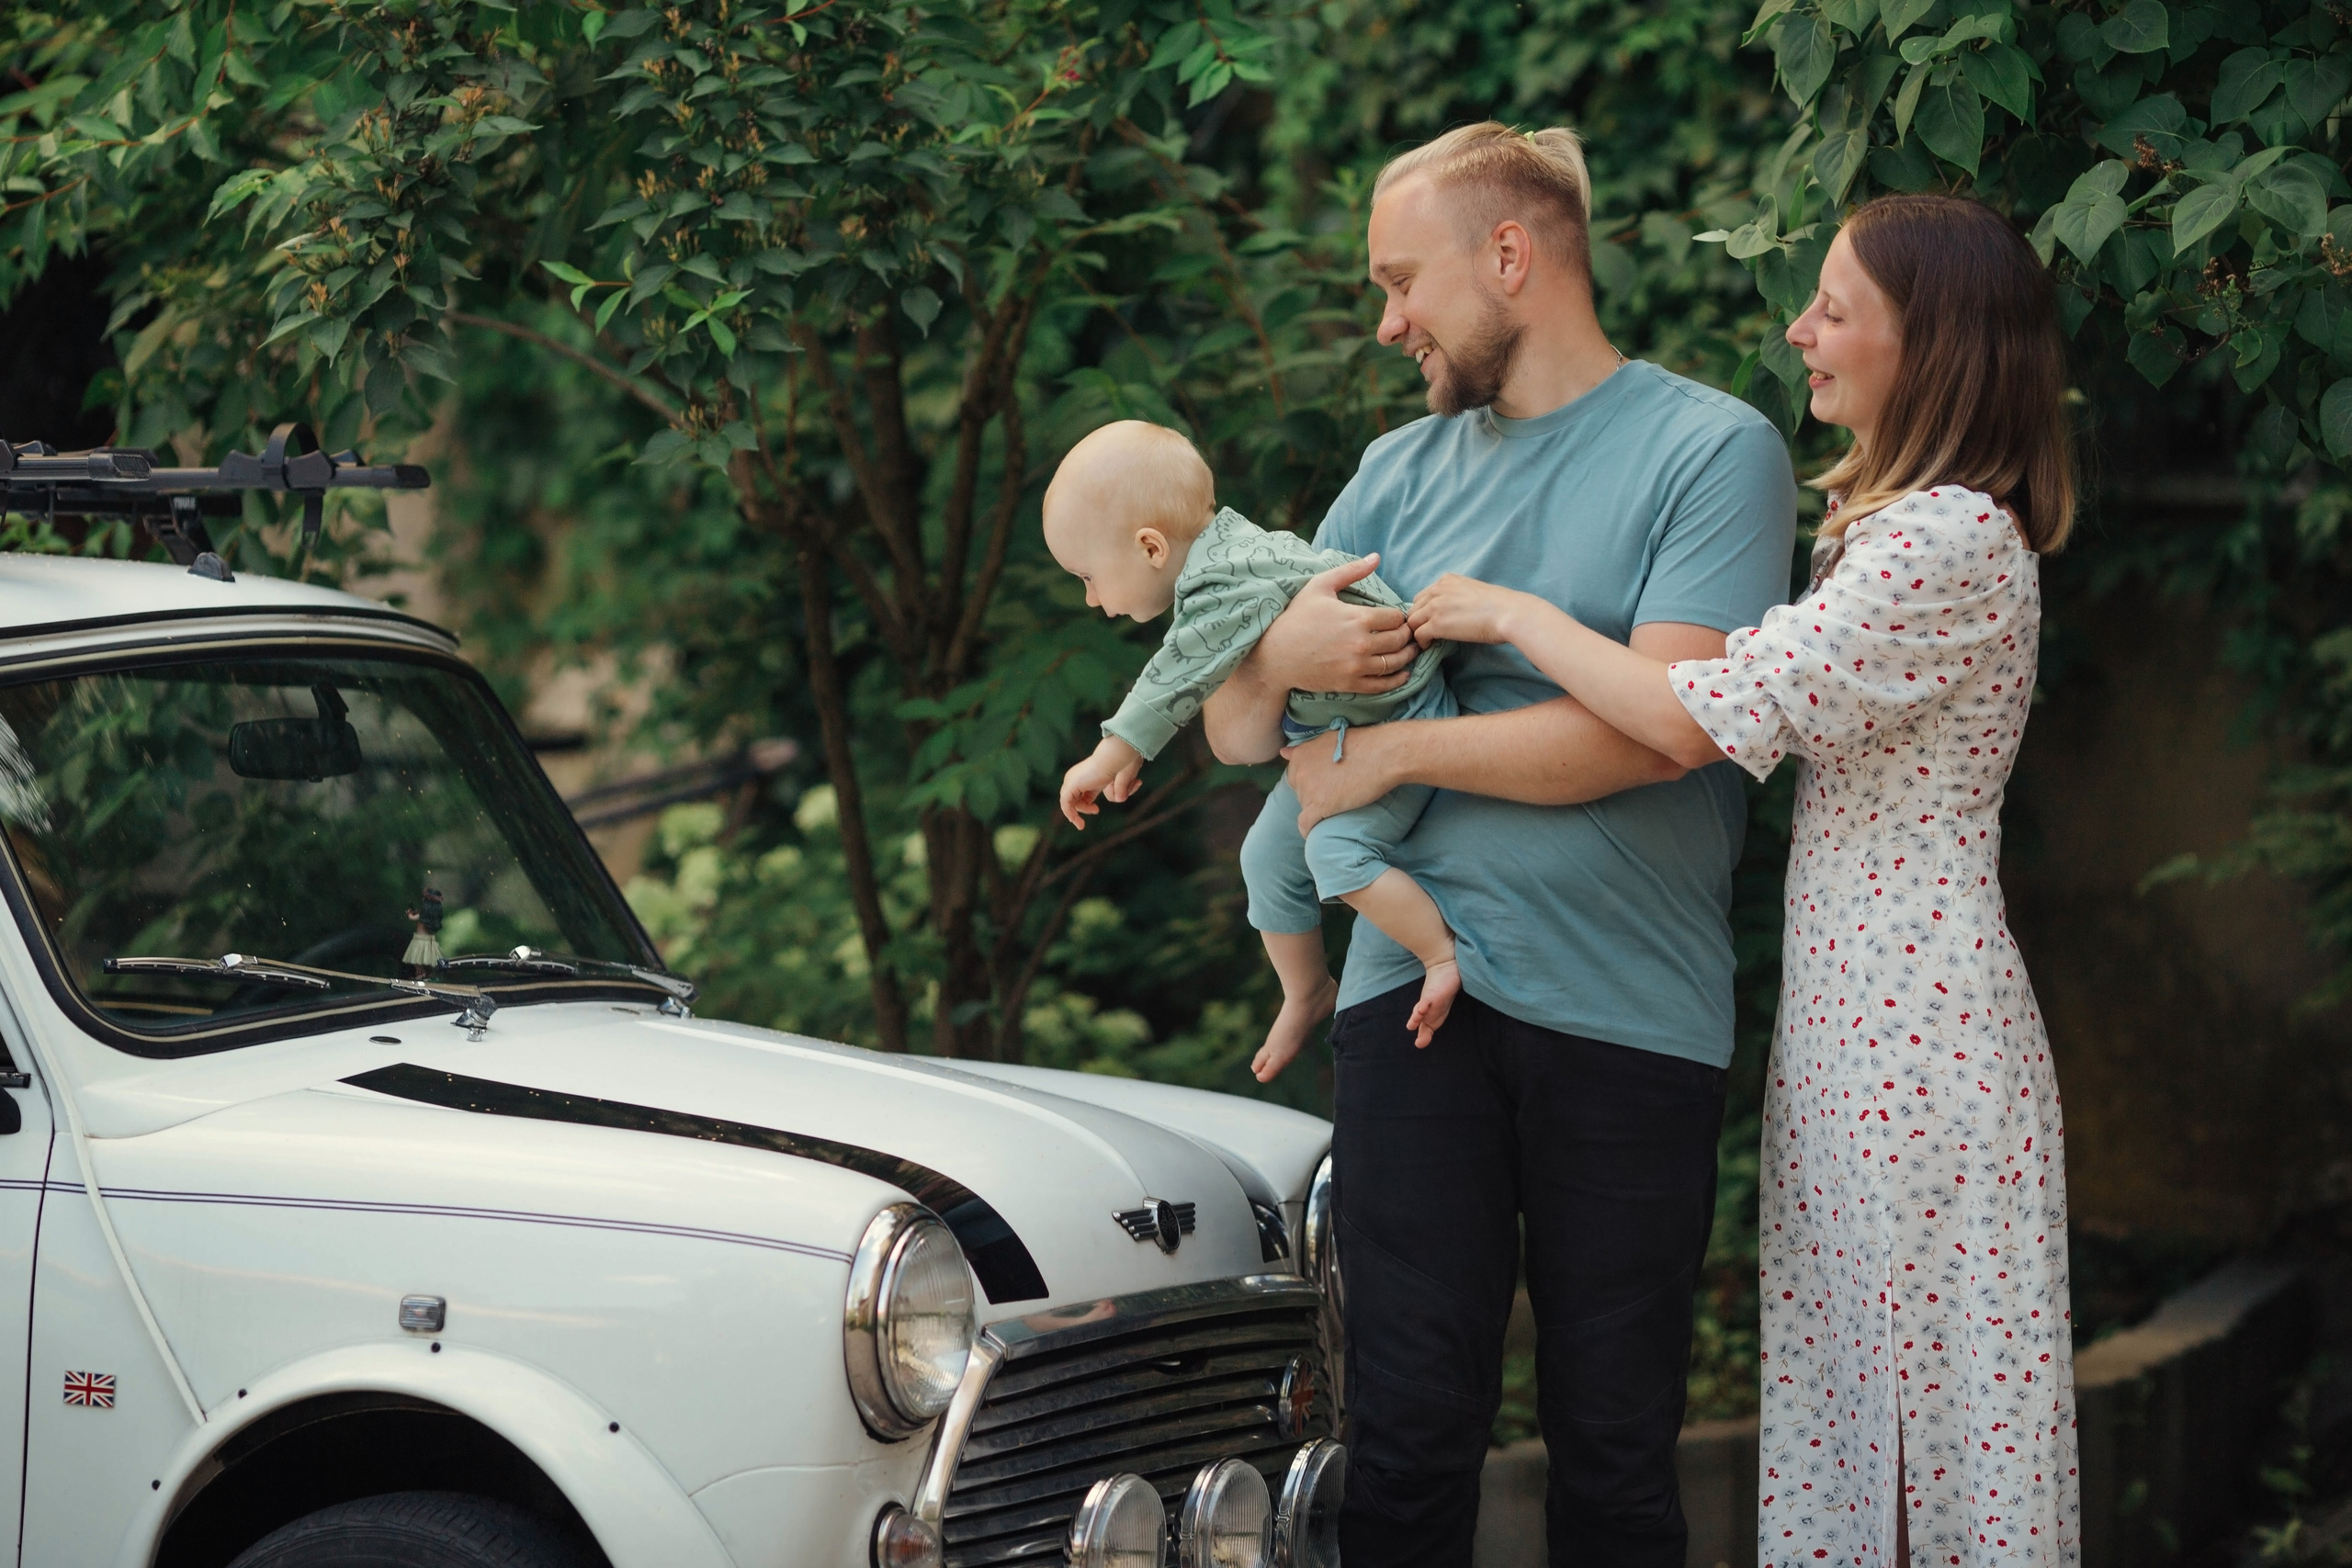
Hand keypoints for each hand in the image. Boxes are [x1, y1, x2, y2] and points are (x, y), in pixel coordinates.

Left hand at [1059, 736, 1143, 828]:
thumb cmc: (1120, 765)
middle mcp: (1074, 776)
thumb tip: (1121, 798)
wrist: (1112, 760)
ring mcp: (1071, 780)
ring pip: (1068, 802)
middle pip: (1073, 797)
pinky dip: (1071, 815)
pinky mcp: (1070, 787)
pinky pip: (1065, 804)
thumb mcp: (1120, 778)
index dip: (1086, 804)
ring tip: (1089, 817)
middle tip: (1096, 811)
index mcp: (1083, 773)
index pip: (1079, 792)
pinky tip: (1079, 823)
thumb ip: (1119, 787)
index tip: (1096, 810)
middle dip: (1083, 808)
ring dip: (1079, 812)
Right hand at [1254, 555, 1418, 693]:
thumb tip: (1376, 557)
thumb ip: (1351, 570)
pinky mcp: (1350, 684)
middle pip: (1400, 640)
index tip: (1395, 618)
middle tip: (1407, 634)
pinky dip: (1397, 680)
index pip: (1395, 618)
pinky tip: (1404, 675)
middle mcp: (1361, 643)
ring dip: (1407, 656)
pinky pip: (1382, 685)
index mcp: (1357, 618)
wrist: (1275, 654)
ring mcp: (1356, 666)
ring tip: (1410, 651)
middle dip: (1406, 635)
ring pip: (1395, 662)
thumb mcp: (1320, 586)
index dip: (1399, 616)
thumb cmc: (1296, 617)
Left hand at [1282, 723, 1403, 832]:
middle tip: (1333, 794)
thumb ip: (1304, 749)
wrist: (1382, 755)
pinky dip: (1307, 830)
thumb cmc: (1362, 743)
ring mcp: (1309, 790)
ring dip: (1317, 809)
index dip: (1310, 781)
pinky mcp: (1321, 806)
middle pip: (1300, 792)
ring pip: (1306, 807)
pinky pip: (1306, 824)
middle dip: (1313, 795)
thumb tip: (1282, 753)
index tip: (1322, 785)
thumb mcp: (1328, 740)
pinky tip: (1313, 833)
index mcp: (1301, 755)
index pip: (1295, 775)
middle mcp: (1300, 772)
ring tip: (1336, 806)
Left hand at [1407, 573, 1529, 647]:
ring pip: (1412, 621)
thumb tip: (1455, 612)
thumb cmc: (1500, 605)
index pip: (1424, 595)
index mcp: (1447, 580)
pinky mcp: (1436, 624)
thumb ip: (1458, 598)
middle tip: (1427, 634)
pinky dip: (1421, 643)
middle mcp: (1437, 590)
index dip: (1425, 610)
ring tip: (1428, 642)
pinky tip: (1430, 646)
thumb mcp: (1474, 592)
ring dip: (1417, 632)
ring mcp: (1435, 606)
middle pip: (1414, 608)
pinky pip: (1418, 635)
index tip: (1432, 621)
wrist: (1509, 613)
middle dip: (1418, 621)